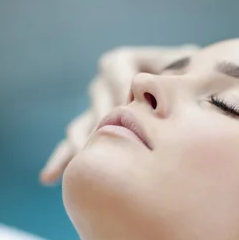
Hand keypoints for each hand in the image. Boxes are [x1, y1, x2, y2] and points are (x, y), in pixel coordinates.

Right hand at [40, 44, 197, 184]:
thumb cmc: (190, 77)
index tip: (128, 108)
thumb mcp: (189, 67)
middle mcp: (104, 84)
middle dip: (102, 121)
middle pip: (98, 101)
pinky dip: (62, 160)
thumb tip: (182, 72)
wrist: (189, 94)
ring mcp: (96, 109)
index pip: (116, 71)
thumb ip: (182, 71)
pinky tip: (48, 178)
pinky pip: (74, 145)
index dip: (121, 89)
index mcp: (123, 62)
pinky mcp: (94, 132)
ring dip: (76, 144)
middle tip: (109, 142)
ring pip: (80, 125)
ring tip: (77, 161)